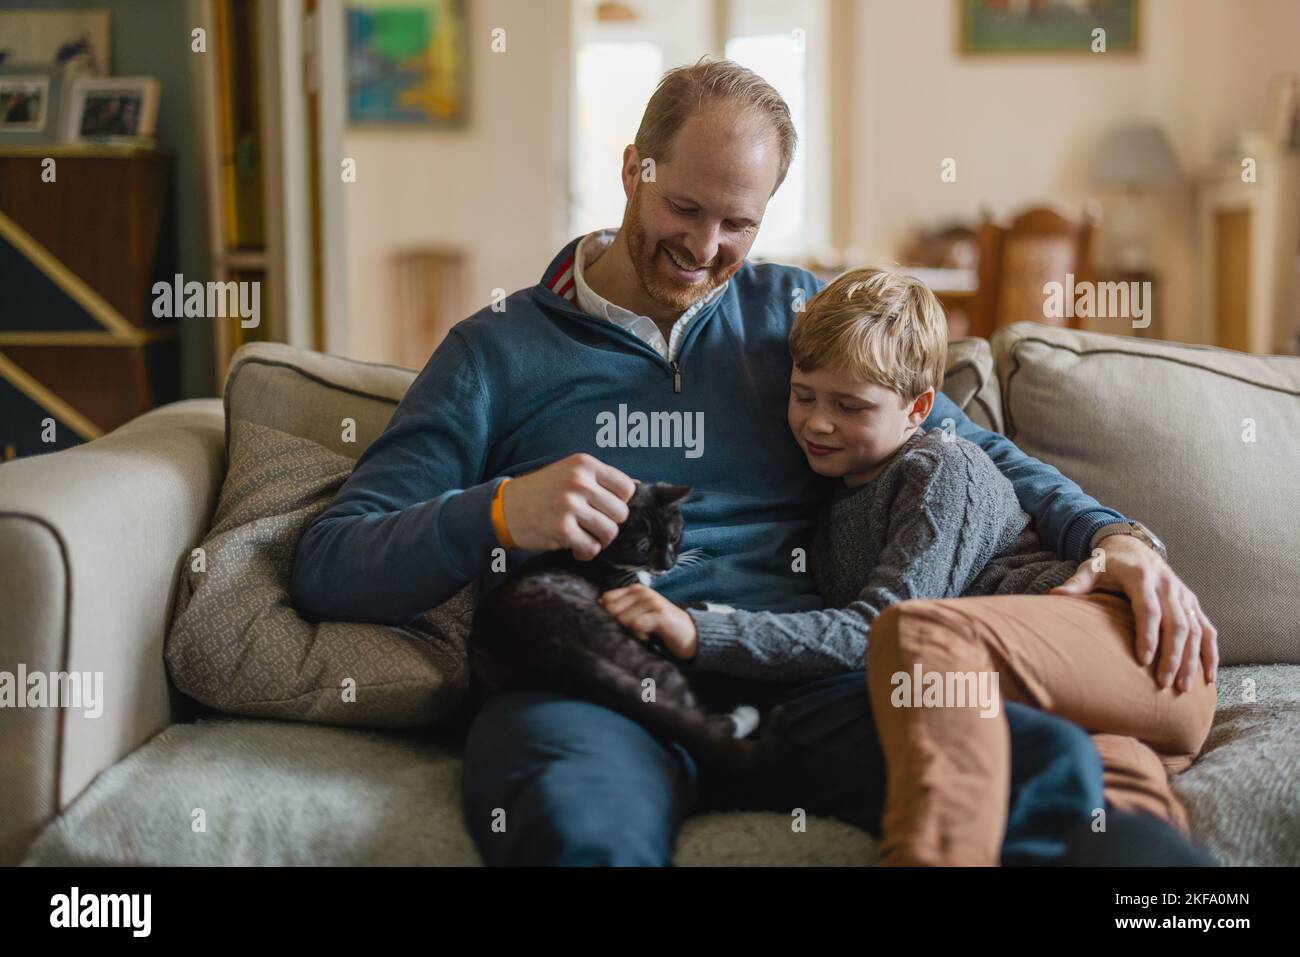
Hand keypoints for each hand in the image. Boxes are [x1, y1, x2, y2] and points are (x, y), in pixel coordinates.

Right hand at [501, 453, 634, 558]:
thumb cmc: (543, 492)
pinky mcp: (562, 529)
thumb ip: (600, 479)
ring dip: (598, 540)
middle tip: (591, 526)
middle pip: (620, 513)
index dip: (618, 504)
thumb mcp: (570, 472)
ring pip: (609, 532)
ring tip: (583, 536)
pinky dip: (585, 552)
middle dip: (608, 524)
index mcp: (584, 464)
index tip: (602, 509)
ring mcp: (570, 505)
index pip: (626, 488)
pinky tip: (573, 547)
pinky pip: (591, 548)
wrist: (504, 508)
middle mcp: (579, 482)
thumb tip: (638, 487)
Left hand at [598, 584, 698, 659]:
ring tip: (644, 633)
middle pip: (612, 610)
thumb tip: (598, 608)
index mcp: (635, 590)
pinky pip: (637, 626)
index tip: (619, 625)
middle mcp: (642, 592)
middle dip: (617, 624)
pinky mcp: (660, 614)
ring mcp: (652, 601)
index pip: (606, 599)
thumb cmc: (660, 626)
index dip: (606, 615)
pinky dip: (640, 635)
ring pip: (623, 619)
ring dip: (630, 632)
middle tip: (633, 631)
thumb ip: (620, 610)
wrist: (688, 634)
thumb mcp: (638, 615)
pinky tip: (649, 636)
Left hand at [1051, 533, 1218, 690]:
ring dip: (1192, 660)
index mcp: (1142, 577)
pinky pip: (1208, 630)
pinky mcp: (1192, 603)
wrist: (1133, 545)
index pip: (1149, 609)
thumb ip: (1076, 583)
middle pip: (1176, 623)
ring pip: (1195, 629)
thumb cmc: (1107, 563)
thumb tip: (1054, 595)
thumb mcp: (1090, 568)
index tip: (1143, 661)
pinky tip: (1207, 678)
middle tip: (1164, 684)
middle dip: (1173, 655)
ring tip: (1183, 688)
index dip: (1148, 635)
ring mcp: (1183, 595)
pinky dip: (1210, 654)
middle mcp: (1168, 585)